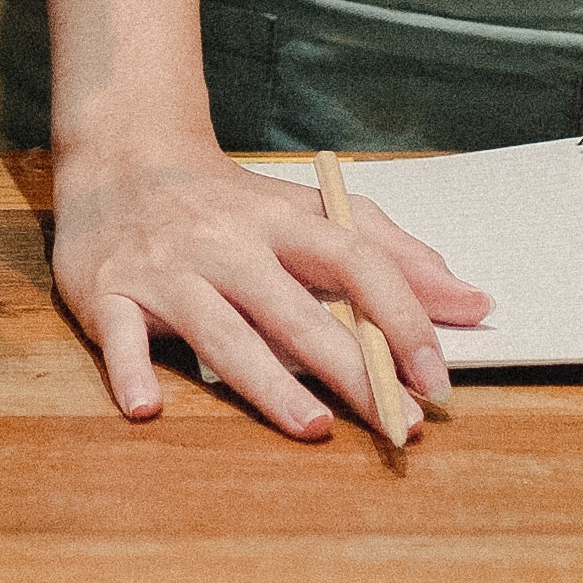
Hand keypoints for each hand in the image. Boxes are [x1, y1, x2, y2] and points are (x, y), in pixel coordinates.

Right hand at [48, 134, 485, 439]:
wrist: (121, 156)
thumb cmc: (229, 201)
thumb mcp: (311, 209)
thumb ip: (393, 254)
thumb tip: (474, 304)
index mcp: (282, 222)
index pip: (355, 262)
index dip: (400, 317)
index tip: (436, 377)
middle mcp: (229, 246)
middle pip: (295, 310)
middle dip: (351, 368)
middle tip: (396, 424)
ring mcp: (168, 270)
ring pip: (221, 329)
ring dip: (266, 380)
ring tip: (311, 426)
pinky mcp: (108, 293)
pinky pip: (120, 337)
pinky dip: (131, 370)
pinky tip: (148, 408)